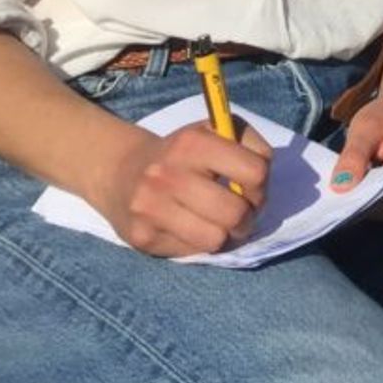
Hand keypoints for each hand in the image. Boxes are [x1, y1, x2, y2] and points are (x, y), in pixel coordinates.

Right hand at [92, 121, 271, 257]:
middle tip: (242, 214)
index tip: (254, 188)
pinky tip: (192, 228)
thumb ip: (249, 145)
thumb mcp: (217, 130)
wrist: (120, 170)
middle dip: (249, 218)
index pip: (255, 172)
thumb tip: (262, 184)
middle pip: (236, 213)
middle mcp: (167, 174)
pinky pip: (191, 252)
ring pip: (216, 239)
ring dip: (227, 236)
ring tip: (222, 224)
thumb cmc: (183, 152)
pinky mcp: (141, 237)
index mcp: (193, 143)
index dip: (262, 186)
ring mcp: (151, 208)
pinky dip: (200, 243)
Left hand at [329, 91, 382, 219]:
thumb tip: (340, 188)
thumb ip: (353, 156)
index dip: (362, 196)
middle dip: (364, 203)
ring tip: (352, 194)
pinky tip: (364, 196)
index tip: (338, 196)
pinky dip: (380, 208)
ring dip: (372, 207)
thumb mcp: (365, 127)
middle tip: (339, 197)